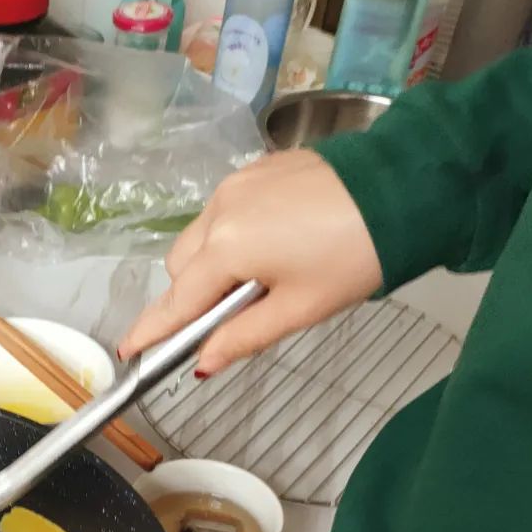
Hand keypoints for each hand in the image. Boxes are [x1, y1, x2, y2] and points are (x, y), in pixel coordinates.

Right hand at [118, 150, 382, 374]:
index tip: (127, 350)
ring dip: (215, 263)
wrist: (404, 187)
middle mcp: (220, 211)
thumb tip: (203, 363)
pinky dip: (236, 235)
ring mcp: (237, 184)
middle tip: (234, 315)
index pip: (177, 301)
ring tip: (267, 275)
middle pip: (182, 266)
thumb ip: (243, 336)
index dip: (152, 330)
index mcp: (227, 248)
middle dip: (194, 295)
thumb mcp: (300, 308)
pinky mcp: (258, 168)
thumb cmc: (356, 255)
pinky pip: (227, 211)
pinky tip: (278, 242)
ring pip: (202, 236)